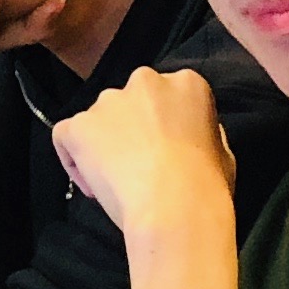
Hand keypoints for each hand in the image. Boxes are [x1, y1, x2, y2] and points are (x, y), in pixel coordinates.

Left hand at [49, 68, 240, 288]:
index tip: (165, 152)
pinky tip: (91, 184)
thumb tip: (189, 135)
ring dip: (103, 143)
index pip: (168, 96)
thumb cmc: (207, 185)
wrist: (175, 207)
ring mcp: (107, 101)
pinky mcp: (78, 125)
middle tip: (138, 166)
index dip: (163, 126)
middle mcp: (144, 81)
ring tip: (115, 181)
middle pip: (130, 102)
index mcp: (186, 83)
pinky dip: (73, 158)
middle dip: (130, 129)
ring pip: (98, 119)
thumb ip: (201, 131)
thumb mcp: (223, 151)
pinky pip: (66, 136)